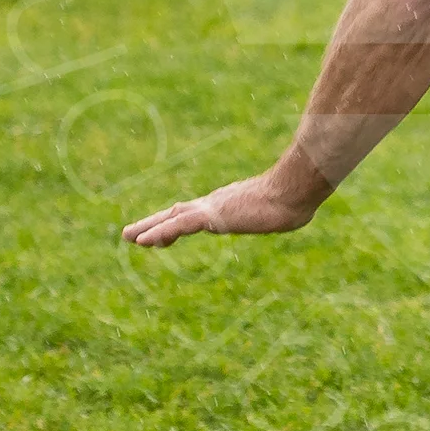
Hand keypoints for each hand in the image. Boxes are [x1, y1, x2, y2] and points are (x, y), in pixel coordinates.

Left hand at [122, 159, 326, 247]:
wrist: (295, 190)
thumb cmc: (295, 198)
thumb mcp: (285, 209)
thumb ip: (284, 210)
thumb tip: (302, 209)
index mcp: (229, 204)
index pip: (196, 213)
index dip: (175, 221)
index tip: (160, 231)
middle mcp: (215, 203)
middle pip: (177, 213)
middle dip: (153, 223)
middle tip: (129, 234)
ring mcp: (212, 207)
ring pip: (172, 219)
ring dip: (148, 228)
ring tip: (127, 238)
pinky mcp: (212, 214)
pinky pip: (179, 225)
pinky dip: (159, 231)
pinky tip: (142, 240)